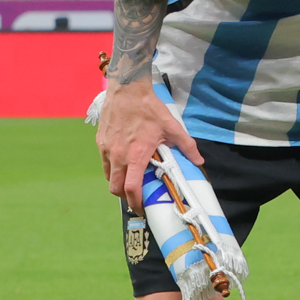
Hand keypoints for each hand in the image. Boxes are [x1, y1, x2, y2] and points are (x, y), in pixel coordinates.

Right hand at [94, 78, 195, 208]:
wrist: (127, 90)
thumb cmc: (150, 109)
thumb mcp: (172, 127)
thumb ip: (186, 146)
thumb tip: (199, 161)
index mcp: (135, 156)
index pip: (131, 188)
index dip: (135, 202)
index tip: (142, 208)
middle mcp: (118, 156)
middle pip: (115, 188)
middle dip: (125, 197)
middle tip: (136, 197)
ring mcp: (106, 149)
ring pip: (109, 176)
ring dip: (118, 183)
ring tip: (131, 180)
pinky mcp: (100, 142)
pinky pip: (105, 163)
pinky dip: (113, 169)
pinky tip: (124, 163)